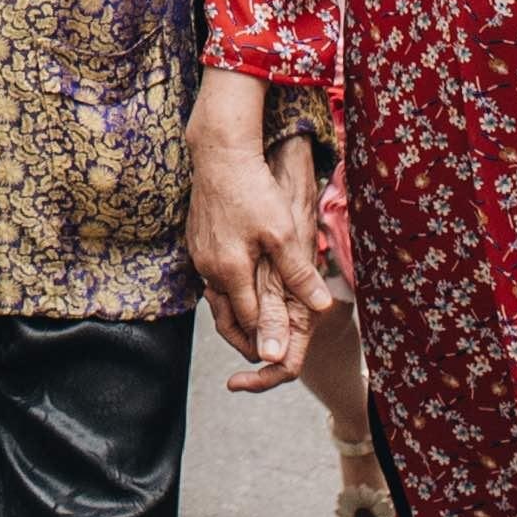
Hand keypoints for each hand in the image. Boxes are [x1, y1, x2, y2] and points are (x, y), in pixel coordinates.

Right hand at [184, 70, 328, 390]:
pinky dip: (228, 294)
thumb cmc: (254, 190)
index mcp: (230, 272)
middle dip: (246, 340)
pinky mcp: (197, 243)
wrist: (220, 154)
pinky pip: (212, 280)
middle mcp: (209, 269)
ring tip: (259, 329)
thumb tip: (319, 308)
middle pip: (226, 318)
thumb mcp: (283, 233)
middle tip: (267, 356)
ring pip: (217, 300)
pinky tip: (243, 290)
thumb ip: (298, 275)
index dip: (267, 343)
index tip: (282, 362)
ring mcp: (199, 255)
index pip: (248, 322)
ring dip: (237, 317)